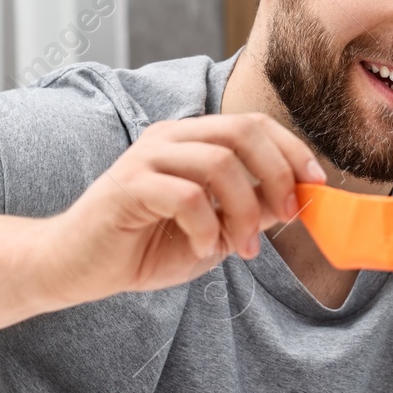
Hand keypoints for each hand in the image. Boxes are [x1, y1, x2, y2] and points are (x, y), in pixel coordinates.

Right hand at [36, 112, 325, 304]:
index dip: (292, 150)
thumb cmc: (143, 248)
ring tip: (241, 247)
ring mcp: (147, 158)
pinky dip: (207, 226)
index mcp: (192, 140)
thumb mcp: (213, 232)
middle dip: (277, 175)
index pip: (253, 125)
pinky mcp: (128, 186)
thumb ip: (251, 212)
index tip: (316, 184)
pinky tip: (204, 249)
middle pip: (243, 132)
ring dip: (244, 210)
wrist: (76, 268)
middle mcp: (171, 138)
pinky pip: (187, 195)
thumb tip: (297, 200)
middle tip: (286, 217)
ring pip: (219, 163)